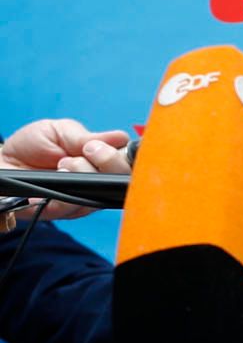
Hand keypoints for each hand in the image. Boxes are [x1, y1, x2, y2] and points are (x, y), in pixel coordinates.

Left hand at [0, 119, 130, 218]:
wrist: (0, 162)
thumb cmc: (31, 145)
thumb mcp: (60, 131)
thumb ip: (88, 137)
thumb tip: (121, 138)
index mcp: (100, 160)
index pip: (129, 162)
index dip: (127, 156)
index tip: (113, 145)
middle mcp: (96, 181)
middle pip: (124, 180)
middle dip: (109, 161)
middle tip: (88, 150)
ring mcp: (82, 197)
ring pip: (101, 191)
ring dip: (84, 173)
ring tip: (63, 163)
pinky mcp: (64, 211)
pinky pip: (77, 205)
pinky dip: (69, 188)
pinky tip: (58, 175)